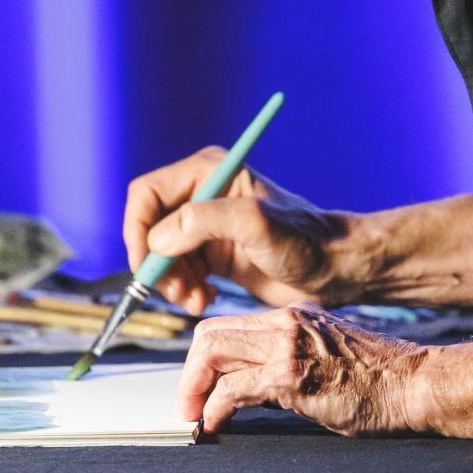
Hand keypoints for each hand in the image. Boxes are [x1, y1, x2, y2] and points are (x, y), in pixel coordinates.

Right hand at [124, 149, 360, 313]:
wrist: (334, 270)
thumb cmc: (304, 242)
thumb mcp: (255, 225)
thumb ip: (205, 222)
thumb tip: (159, 240)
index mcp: (208, 171)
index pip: (147, 194)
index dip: (138, 231)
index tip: (148, 267)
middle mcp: (202, 194)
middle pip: (149, 227)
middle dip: (156, 264)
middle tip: (177, 292)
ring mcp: (206, 225)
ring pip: (160, 254)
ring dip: (170, 282)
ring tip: (196, 301)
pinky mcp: (212, 253)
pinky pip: (177, 271)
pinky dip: (183, 289)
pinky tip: (204, 300)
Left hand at [177, 303, 423, 435]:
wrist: (415, 382)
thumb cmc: (380, 379)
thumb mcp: (327, 354)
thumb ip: (292, 358)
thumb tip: (255, 384)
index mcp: (293, 317)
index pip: (227, 326)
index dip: (204, 358)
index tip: (199, 386)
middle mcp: (285, 323)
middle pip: (210, 335)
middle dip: (189, 372)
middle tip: (186, 405)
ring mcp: (287, 346)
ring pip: (212, 353)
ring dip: (193, 389)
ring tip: (193, 416)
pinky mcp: (290, 376)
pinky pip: (233, 388)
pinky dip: (214, 408)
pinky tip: (215, 425)